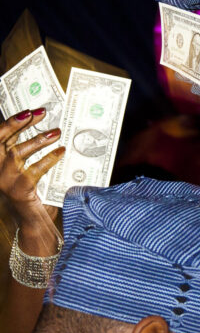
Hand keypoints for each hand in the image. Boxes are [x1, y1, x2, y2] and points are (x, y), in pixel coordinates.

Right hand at [0, 109, 63, 223]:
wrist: (32, 222)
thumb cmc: (31, 192)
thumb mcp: (24, 168)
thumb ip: (28, 151)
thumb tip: (46, 128)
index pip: (0, 135)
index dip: (14, 121)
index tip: (30, 111)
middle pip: (1, 139)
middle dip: (18, 123)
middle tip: (40, 113)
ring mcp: (6, 180)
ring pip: (17, 153)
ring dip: (38, 139)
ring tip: (57, 132)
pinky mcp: (19, 190)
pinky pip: (35, 170)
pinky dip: (49, 159)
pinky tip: (61, 152)